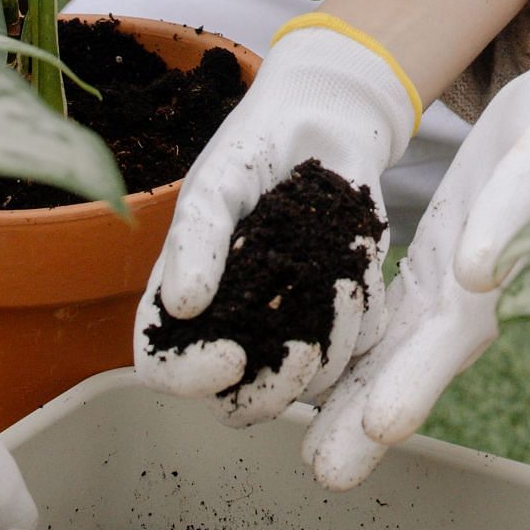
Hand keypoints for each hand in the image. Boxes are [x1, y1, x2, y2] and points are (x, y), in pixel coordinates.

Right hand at [134, 21, 415, 422]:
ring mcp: (290, 327)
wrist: (325, 125)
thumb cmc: (254, 152)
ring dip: (330, 350)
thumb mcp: (218, 184)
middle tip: (303, 352)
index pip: (166, 369)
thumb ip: (196, 238)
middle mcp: (235, 327)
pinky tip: (358, 274)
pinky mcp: (344, 316)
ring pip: (306, 385)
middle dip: (271, 393)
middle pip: (238, 404)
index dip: (191, 379)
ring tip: (342, 284)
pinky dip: (363, 321)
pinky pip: (358, 348)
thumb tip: (182, 306)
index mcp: (185, 303)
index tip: (230, 357)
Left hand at [302, 17, 529, 487]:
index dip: (415, 383)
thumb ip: (511, 219)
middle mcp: (472, 297)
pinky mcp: (436, 268)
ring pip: (395, 353)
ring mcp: (453, 288)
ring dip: (353, 399)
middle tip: (324, 474)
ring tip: (310, 448)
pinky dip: (355, 351)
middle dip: (369, 420)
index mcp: (500, 276)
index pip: (450, 340)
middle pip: (414, 366)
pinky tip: (315, 373)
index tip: (380, 430)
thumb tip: (477, 274)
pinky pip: (390, 319)